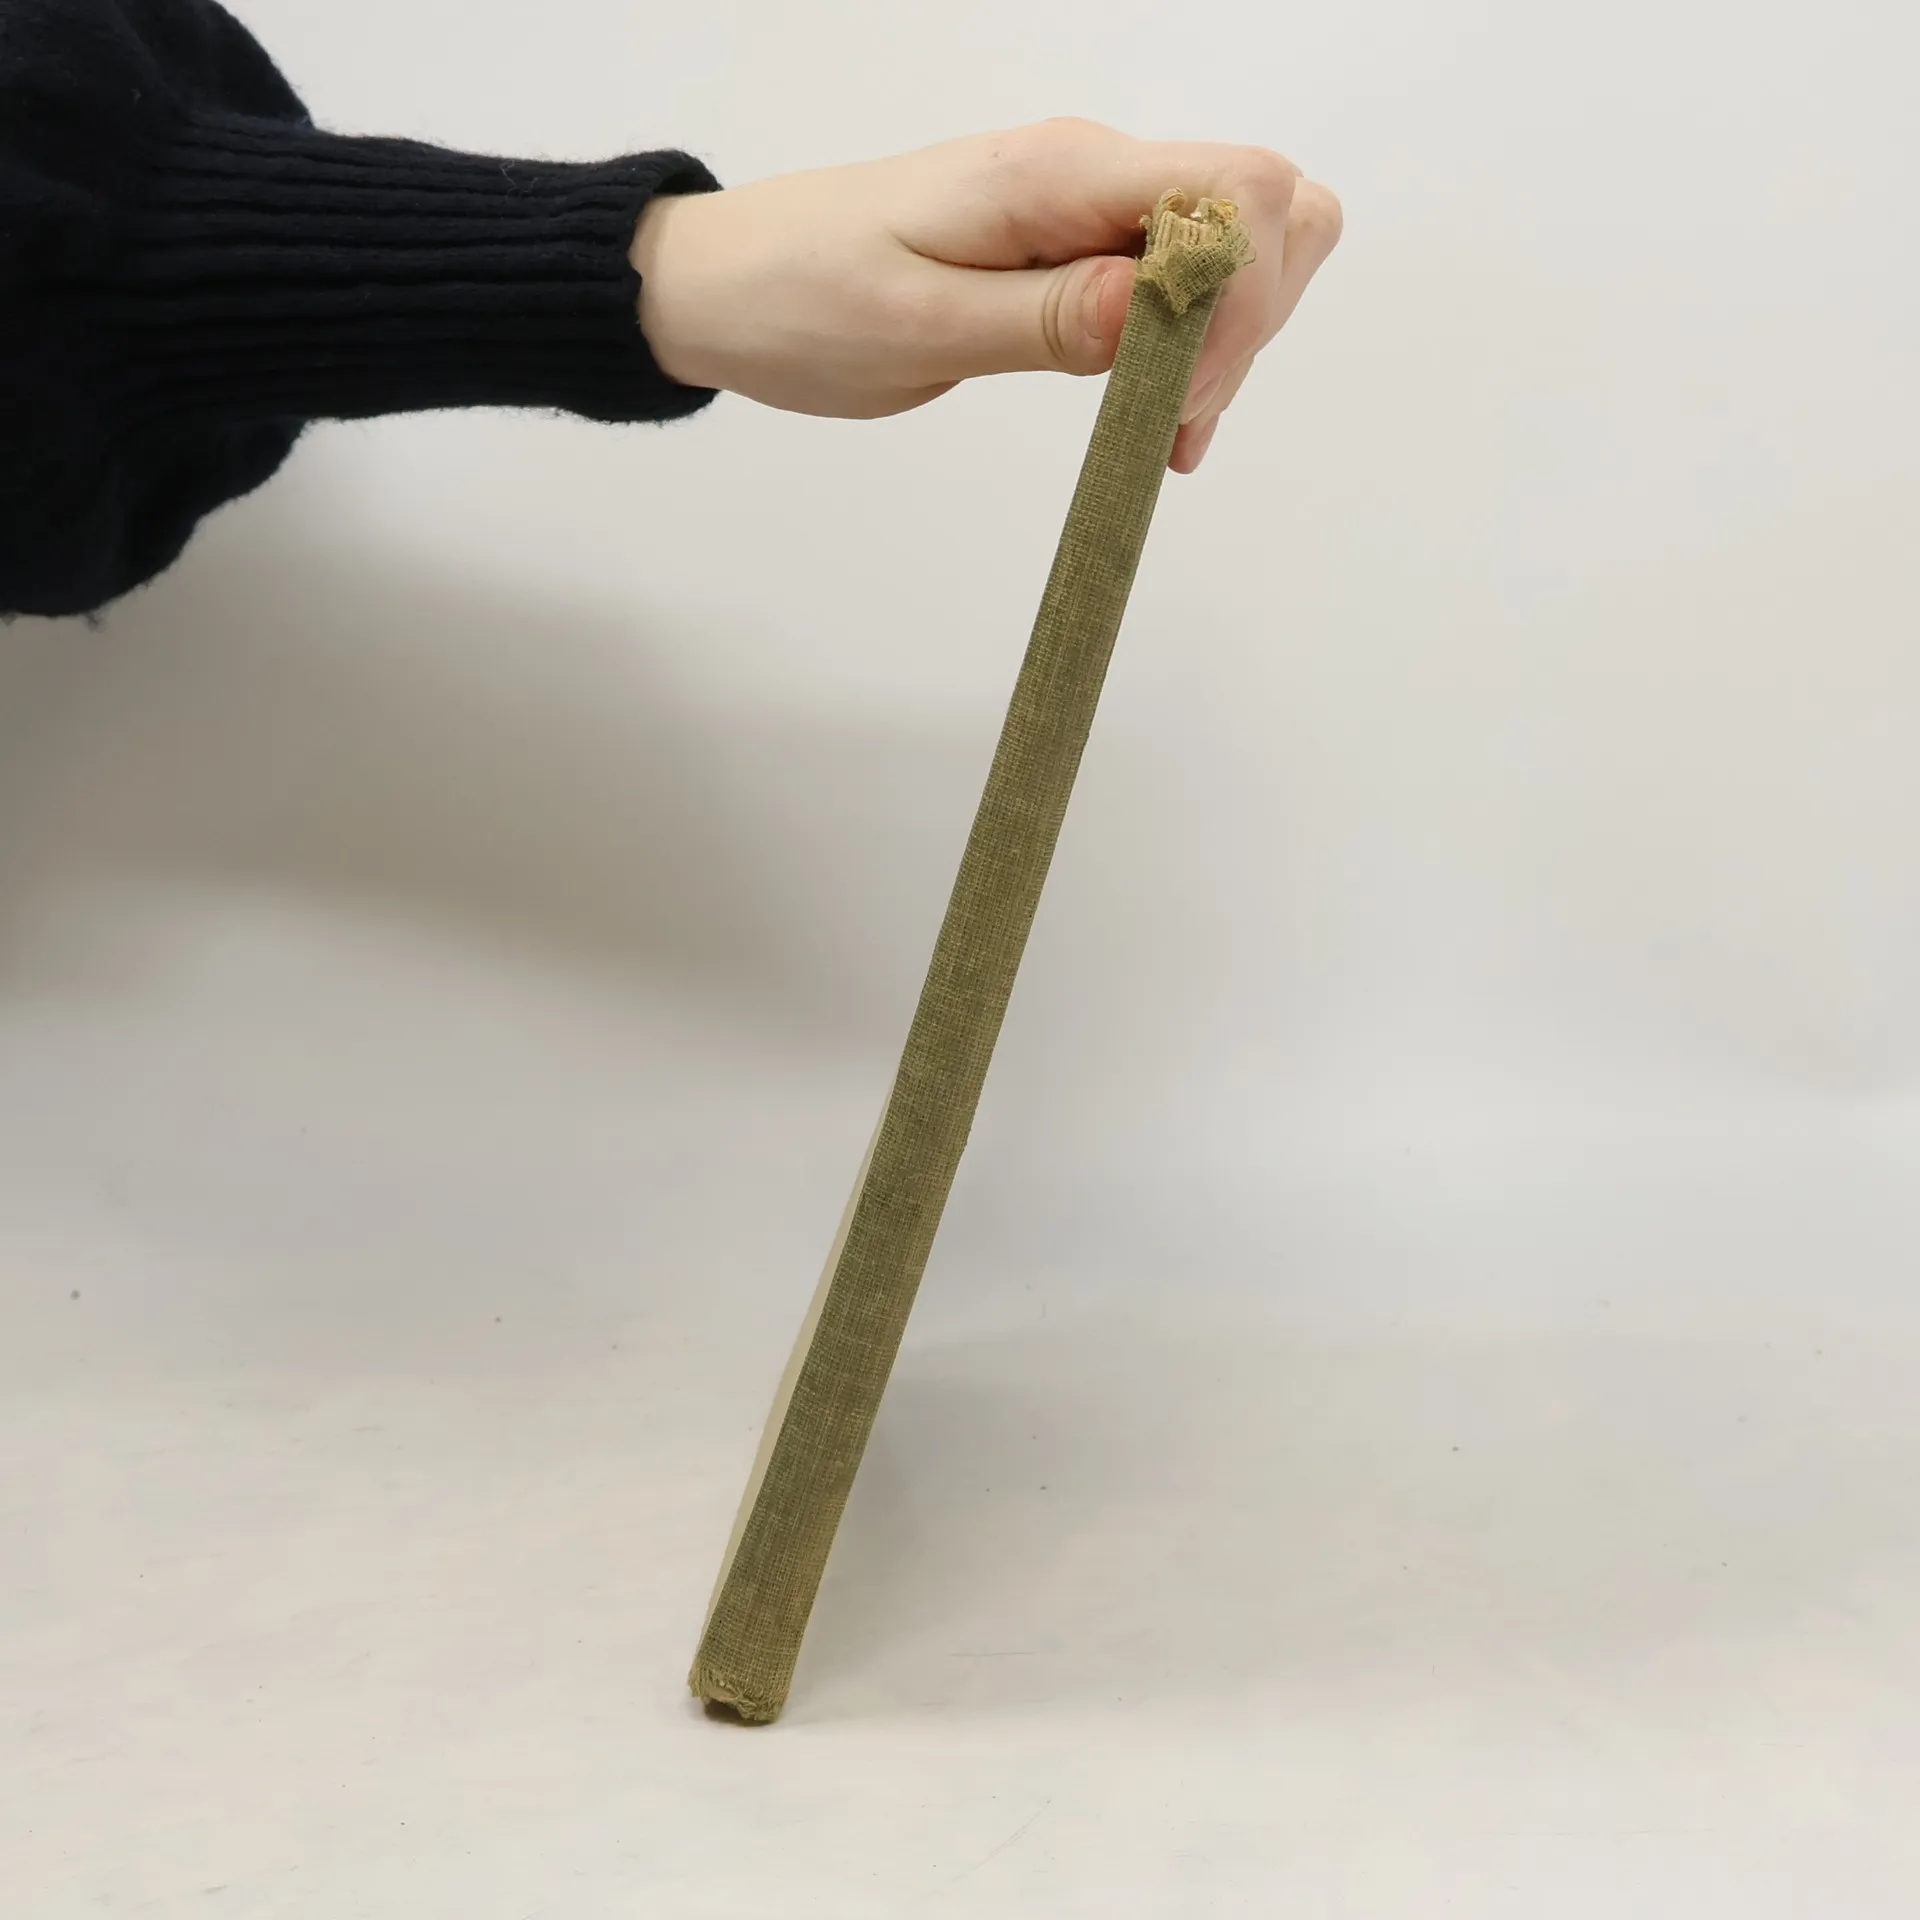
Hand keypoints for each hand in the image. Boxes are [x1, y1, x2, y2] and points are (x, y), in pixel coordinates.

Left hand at [629, 117, 1340, 471]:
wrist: (728, 285)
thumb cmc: (803, 303)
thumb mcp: (915, 328)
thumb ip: (1042, 319)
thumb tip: (1154, 311)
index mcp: (1057, 173)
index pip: (1238, 189)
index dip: (1248, 296)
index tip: (1184, 399)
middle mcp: (1088, 172)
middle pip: (1262, 210)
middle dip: (1251, 322)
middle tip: (1174, 423)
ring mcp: (1084, 206)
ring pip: (1233, 247)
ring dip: (1229, 342)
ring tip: (1163, 433)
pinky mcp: (1070, 247)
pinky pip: (1175, 281)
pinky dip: (1192, 349)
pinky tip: (1156, 421)